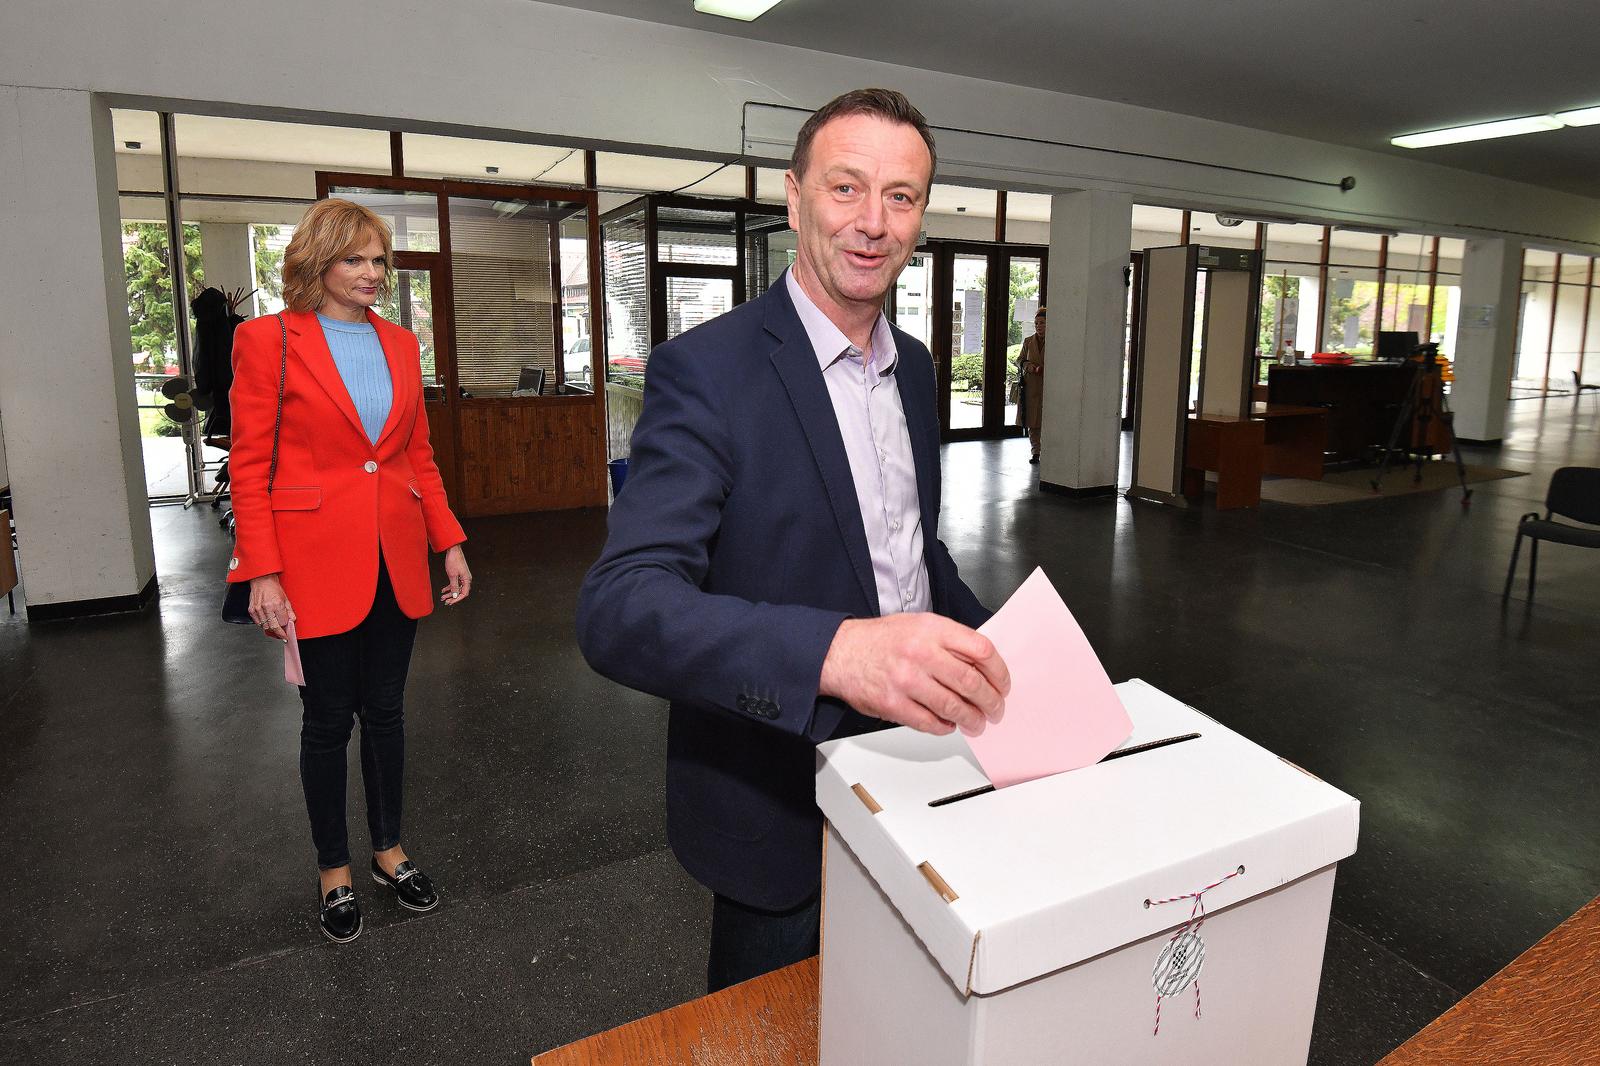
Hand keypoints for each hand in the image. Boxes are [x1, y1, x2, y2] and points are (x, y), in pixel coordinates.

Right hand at [248, 574, 294, 641]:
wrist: (262, 580)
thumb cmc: (274, 588)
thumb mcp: (286, 599)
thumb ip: (289, 612)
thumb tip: (292, 621)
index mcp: (276, 604)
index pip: (283, 622)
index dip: (286, 627)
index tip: (288, 631)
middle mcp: (266, 607)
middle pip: (273, 627)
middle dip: (279, 633)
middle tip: (283, 636)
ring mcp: (257, 609)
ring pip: (265, 627)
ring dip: (271, 630)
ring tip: (276, 629)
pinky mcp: (251, 610)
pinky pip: (258, 623)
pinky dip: (264, 625)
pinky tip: (268, 622)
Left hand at [441, 545, 471, 604]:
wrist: (453, 550)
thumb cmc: (454, 561)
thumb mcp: (452, 575)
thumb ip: (454, 586)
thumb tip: (455, 595)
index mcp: (467, 580)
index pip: (464, 593)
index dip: (457, 599)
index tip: (450, 602)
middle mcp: (466, 579)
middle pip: (460, 592)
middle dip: (452, 597)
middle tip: (445, 602)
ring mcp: (462, 577)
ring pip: (457, 588)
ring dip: (450, 593)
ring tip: (442, 597)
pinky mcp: (458, 574)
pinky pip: (455, 583)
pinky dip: (449, 587)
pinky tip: (443, 590)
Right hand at [818, 614, 1009, 736]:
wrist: (839, 653)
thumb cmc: (880, 640)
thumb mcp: (918, 625)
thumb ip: (950, 641)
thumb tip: (982, 666)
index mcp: (932, 629)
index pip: (981, 650)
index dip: (999, 671)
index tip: (1003, 684)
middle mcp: (920, 653)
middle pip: (971, 682)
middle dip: (990, 701)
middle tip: (995, 709)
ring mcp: (906, 680)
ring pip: (954, 707)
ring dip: (971, 719)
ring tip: (977, 723)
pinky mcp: (893, 704)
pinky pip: (930, 722)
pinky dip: (944, 727)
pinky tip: (948, 724)